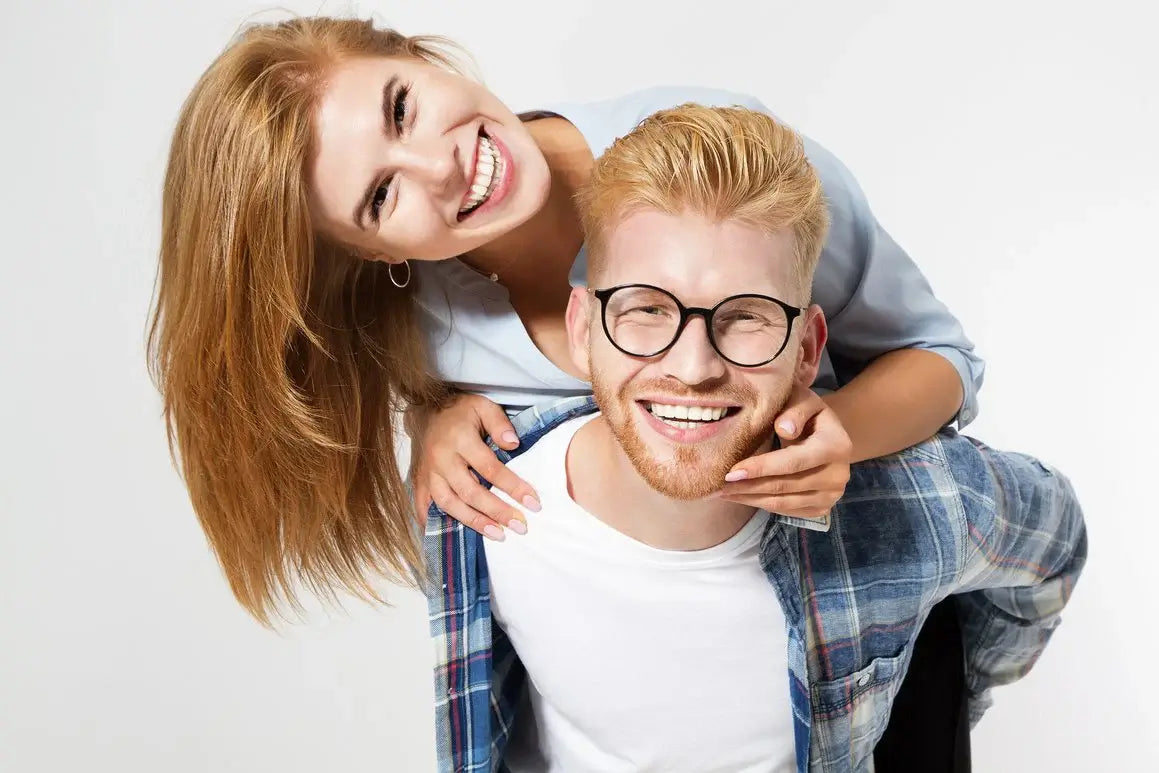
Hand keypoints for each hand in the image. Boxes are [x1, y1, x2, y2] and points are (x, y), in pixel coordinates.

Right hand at [412, 394, 540, 539]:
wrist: (425, 409)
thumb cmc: (460, 410)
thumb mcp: (484, 406)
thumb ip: (500, 423)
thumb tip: (514, 444)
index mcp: (460, 439)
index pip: (490, 468)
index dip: (513, 487)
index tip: (534, 503)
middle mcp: (442, 459)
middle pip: (471, 492)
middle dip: (497, 511)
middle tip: (521, 526)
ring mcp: (428, 473)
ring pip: (449, 504)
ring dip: (474, 522)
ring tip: (499, 535)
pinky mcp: (419, 481)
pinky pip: (424, 506)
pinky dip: (435, 523)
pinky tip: (455, 534)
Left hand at [716, 384, 851, 517]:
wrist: (828, 435)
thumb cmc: (808, 414)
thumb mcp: (803, 400)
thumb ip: (795, 410)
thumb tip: (784, 429)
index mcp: (836, 446)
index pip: (793, 461)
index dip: (762, 468)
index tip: (732, 471)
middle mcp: (838, 475)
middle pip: (785, 485)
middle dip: (749, 487)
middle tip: (718, 486)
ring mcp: (831, 495)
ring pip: (783, 503)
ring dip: (750, 499)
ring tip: (723, 493)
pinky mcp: (822, 508)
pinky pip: (787, 511)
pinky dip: (761, 505)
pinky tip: (740, 497)